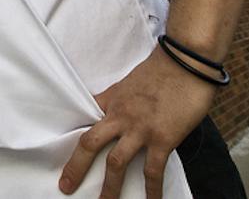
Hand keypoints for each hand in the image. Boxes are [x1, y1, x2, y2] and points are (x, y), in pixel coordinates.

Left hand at [58, 47, 215, 198]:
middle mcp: (120, 117)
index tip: (63, 155)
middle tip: (66, 186)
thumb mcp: (128, 83)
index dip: (73, 139)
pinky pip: (153, 170)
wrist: (185, 62)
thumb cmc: (160, 70)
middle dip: (76, 167)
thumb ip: (114, 98)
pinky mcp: (163, 138)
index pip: (85, 122)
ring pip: (116, 162)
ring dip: (110, 187)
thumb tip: (101, 107)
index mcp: (111, 102)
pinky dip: (151, 189)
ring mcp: (140, 129)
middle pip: (90, 144)